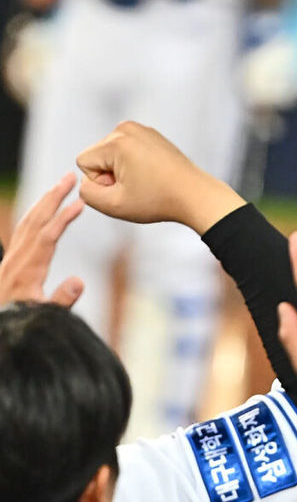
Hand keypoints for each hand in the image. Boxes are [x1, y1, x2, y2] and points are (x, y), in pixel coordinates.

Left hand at [0, 173, 82, 306]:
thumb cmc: (19, 324)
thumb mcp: (42, 317)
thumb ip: (61, 301)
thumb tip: (80, 281)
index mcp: (27, 271)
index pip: (48, 237)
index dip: (63, 219)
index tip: (80, 203)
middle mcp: (17, 260)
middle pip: (36, 220)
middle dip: (53, 197)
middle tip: (69, 177)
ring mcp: (12, 259)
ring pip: (27, 222)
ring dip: (44, 202)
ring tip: (60, 187)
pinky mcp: (11, 262)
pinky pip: (23, 231)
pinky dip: (34, 216)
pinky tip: (42, 212)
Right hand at [77, 121, 242, 232]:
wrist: (196, 195)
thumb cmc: (158, 202)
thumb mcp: (116, 206)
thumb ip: (88, 195)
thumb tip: (85, 182)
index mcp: (116, 141)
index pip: (84, 161)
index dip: (99, 182)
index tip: (125, 190)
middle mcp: (126, 128)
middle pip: (97, 155)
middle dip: (110, 175)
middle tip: (139, 188)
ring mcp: (140, 128)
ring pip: (111, 153)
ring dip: (122, 171)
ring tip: (146, 182)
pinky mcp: (150, 133)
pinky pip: (127, 151)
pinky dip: (134, 164)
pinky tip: (152, 175)